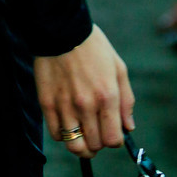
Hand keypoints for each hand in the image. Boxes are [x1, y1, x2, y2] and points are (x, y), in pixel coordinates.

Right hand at [33, 24, 134, 158]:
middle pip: (95, 145)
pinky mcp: (47, 104)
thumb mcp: (119, 68)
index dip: (115, 140)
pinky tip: (68, 123)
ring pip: (74, 146)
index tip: (112, 133)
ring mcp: (65, 106)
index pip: (113, 139)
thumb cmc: (94, 48)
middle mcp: (87, 105)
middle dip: (99, 142)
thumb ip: (127, 101)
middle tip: (97, 130)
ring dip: (81, 145)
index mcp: (107, 96)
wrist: (62, 30)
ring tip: (83, 135)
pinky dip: (63, 135)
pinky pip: (56, 134)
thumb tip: (128, 127)